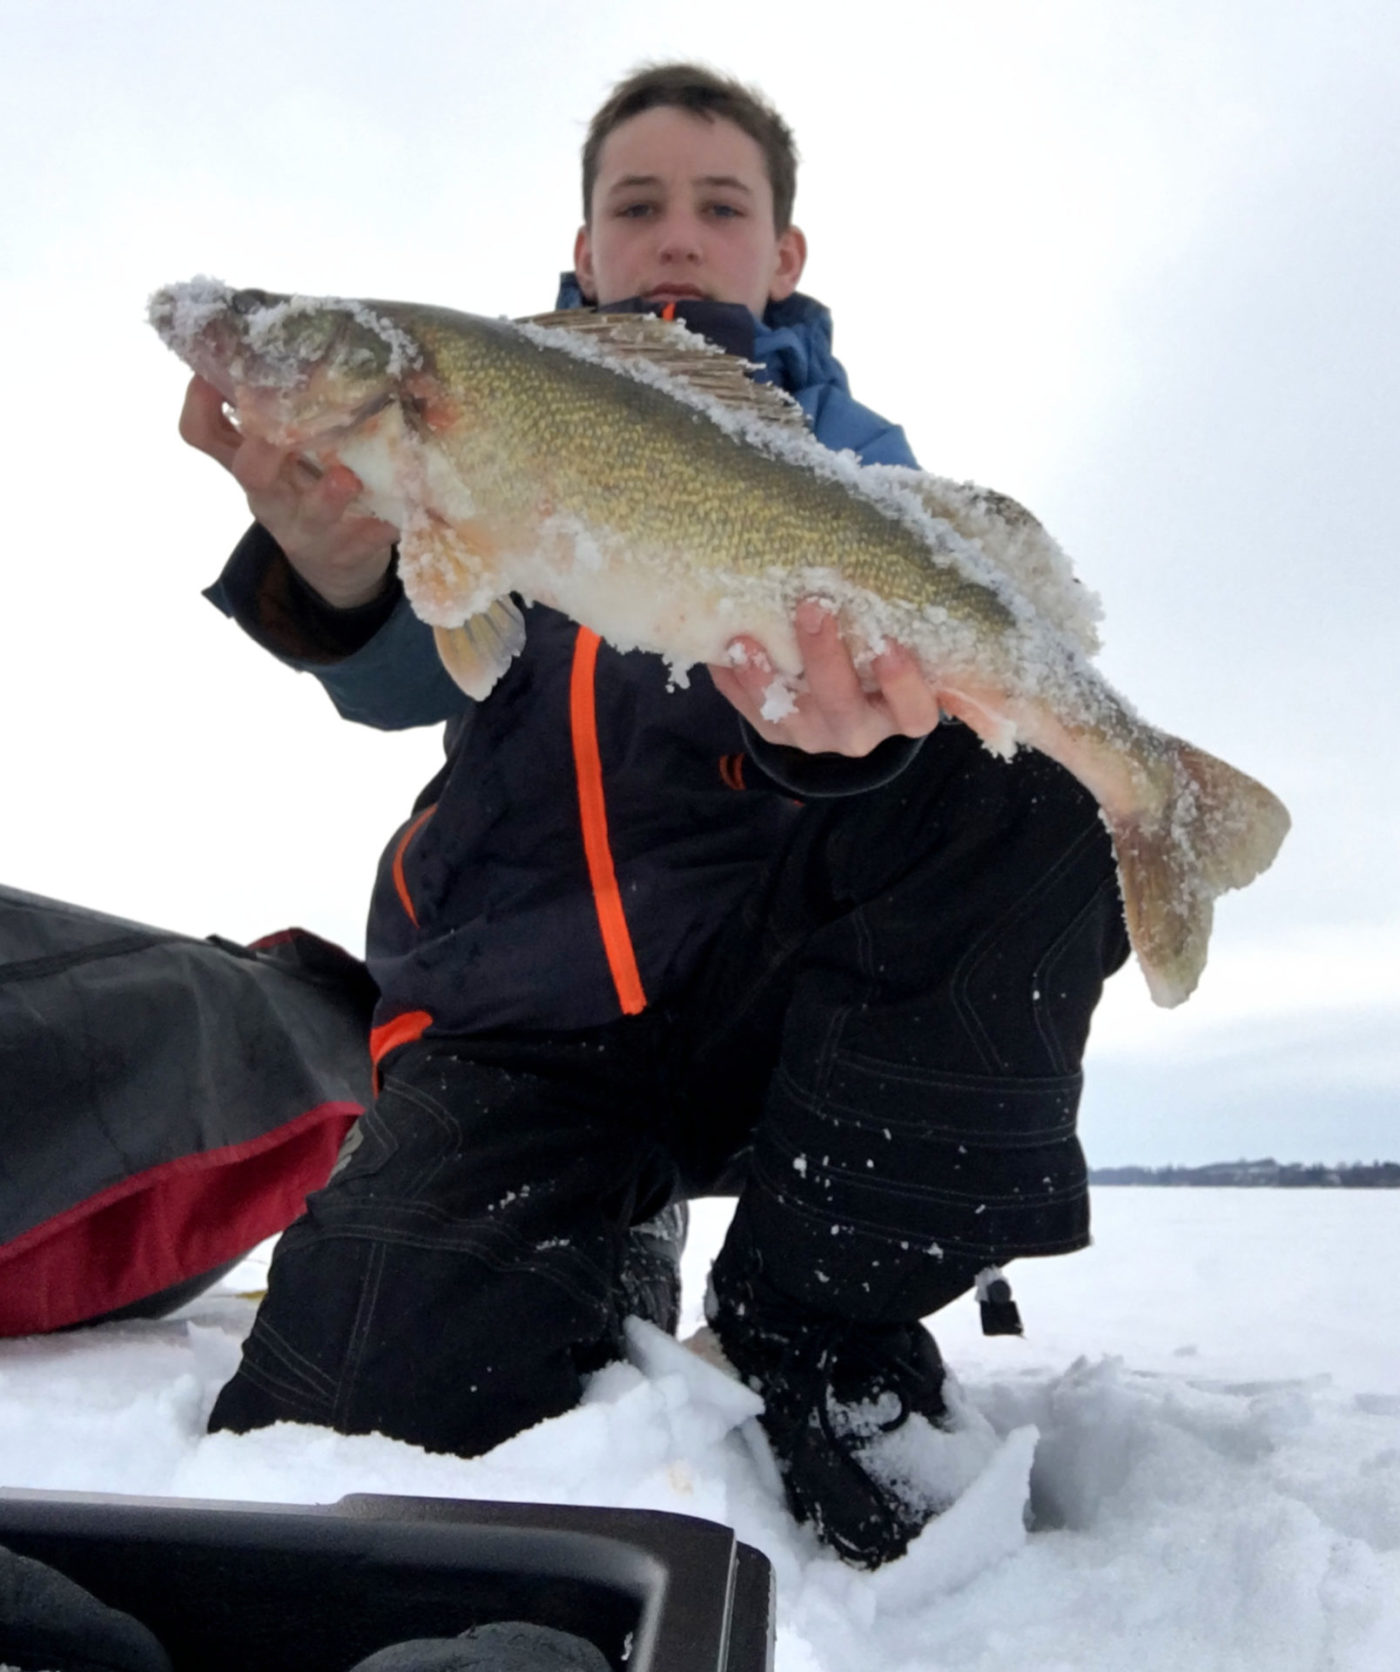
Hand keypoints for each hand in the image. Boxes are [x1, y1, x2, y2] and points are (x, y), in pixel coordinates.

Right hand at [179, 376, 397, 607]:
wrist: (337, 561)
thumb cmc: (307, 486)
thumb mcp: (285, 453)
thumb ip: (282, 412)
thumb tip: (287, 339)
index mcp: (250, 463)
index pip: (203, 434)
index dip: (199, 404)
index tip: (212, 372)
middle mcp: (271, 497)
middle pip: (250, 474)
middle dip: (265, 448)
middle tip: (283, 426)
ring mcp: (309, 529)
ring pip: (312, 514)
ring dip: (328, 495)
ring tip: (347, 478)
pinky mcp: (349, 551)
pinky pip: (367, 539)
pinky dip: (384, 524)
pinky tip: (405, 505)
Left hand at [708, 599, 941, 756]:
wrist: (850, 694)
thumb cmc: (883, 650)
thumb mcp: (905, 640)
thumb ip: (899, 611)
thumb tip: (885, 527)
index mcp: (903, 712)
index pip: (914, 711)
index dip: (902, 683)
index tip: (889, 644)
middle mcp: (861, 731)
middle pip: (843, 707)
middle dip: (824, 658)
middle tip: (812, 607)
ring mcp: (815, 736)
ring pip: (788, 716)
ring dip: (764, 679)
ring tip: (745, 640)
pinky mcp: (777, 734)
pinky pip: (752, 712)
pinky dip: (734, 682)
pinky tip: (721, 650)